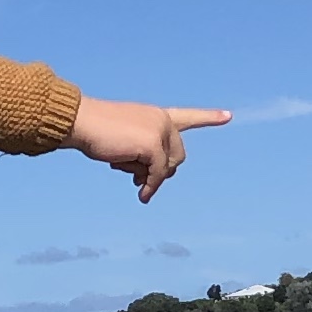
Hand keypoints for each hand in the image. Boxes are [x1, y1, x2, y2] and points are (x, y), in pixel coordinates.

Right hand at [70, 97, 232, 199]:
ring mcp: (159, 131)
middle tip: (138, 181)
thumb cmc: (96, 132)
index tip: (229, 116)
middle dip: (161, 172)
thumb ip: (145, 157)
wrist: (82, 122)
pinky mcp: (152, 144)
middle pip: (177, 156)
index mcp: (156, 116)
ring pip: (168, 167)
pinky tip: (142, 195)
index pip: (187, 117)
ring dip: (152, 179)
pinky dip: (151, 187)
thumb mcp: (125, 143)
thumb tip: (154, 180)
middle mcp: (161, 120)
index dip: (208, 118)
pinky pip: (158, 174)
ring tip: (129, 175)